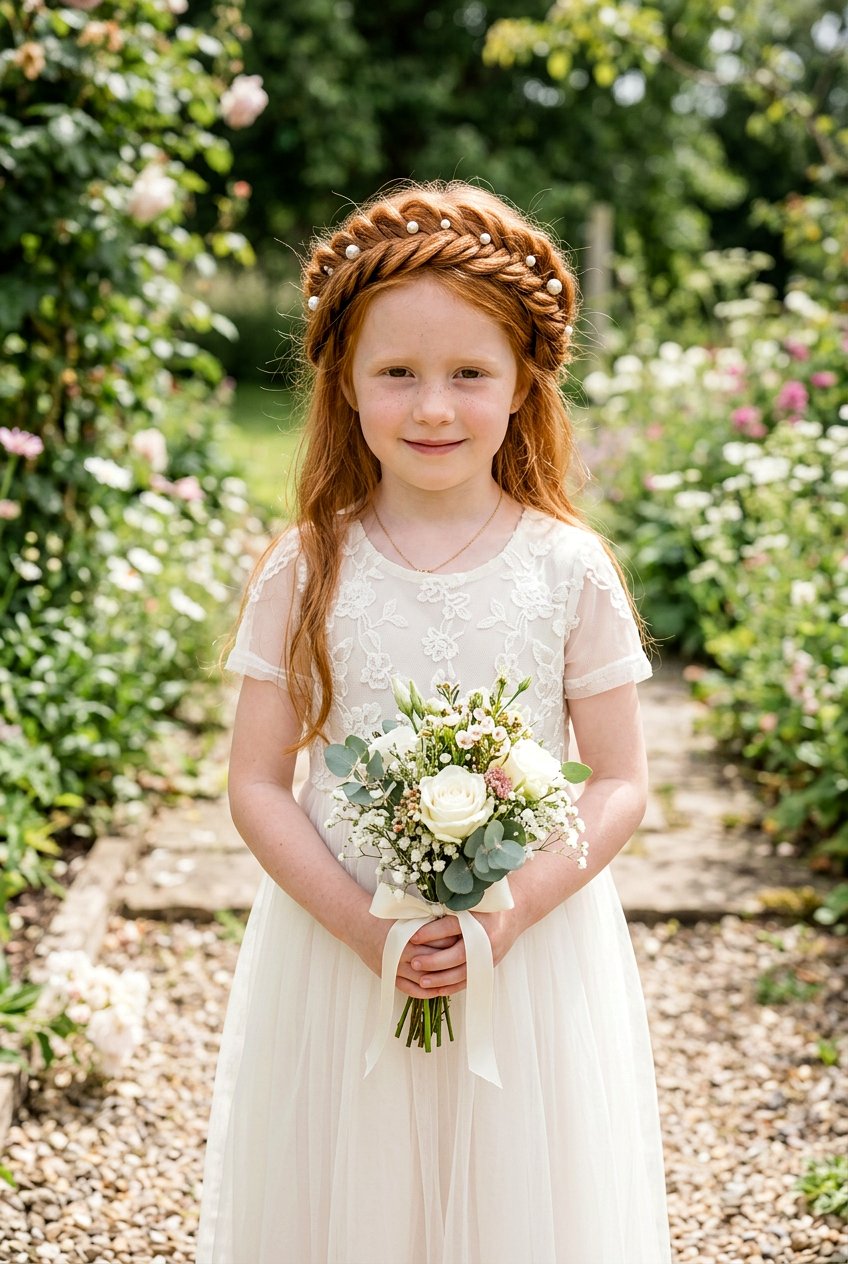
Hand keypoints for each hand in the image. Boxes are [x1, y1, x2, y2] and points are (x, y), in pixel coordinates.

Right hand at [353, 914, 460, 996]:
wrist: (358, 924)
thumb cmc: (386, 916)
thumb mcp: (408, 916)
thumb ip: (429, 923)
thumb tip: (455, 927)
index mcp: (410, 934)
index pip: (440, 942)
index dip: (456, 943)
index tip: (467, 942)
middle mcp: (403, 953)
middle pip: (435, 962)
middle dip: (451, 963)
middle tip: (465, 962)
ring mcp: (395, 967)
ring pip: (424, 979)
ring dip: (441, 980)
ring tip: (456, 979)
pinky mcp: (389, 976)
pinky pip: (410, 989)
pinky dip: (425, 992)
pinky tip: (436, 990)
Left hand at [400, 908, 524, 997]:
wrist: (514, 915)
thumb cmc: (486, 904)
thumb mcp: (470, 901)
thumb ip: (448, 907)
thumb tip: (417, 916)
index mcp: (479, 918)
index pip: (452, 926)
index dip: (431, 932)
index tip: (412, 937)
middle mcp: (486, 939)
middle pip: (458, 954)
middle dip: (434, 961)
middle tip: (414, 962)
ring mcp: (489, 956)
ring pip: (463, 973)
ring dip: (441, 979)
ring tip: (421, 981)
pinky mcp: (488, 967)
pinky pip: (468, 981)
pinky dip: (452, 987)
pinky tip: (436, 989)